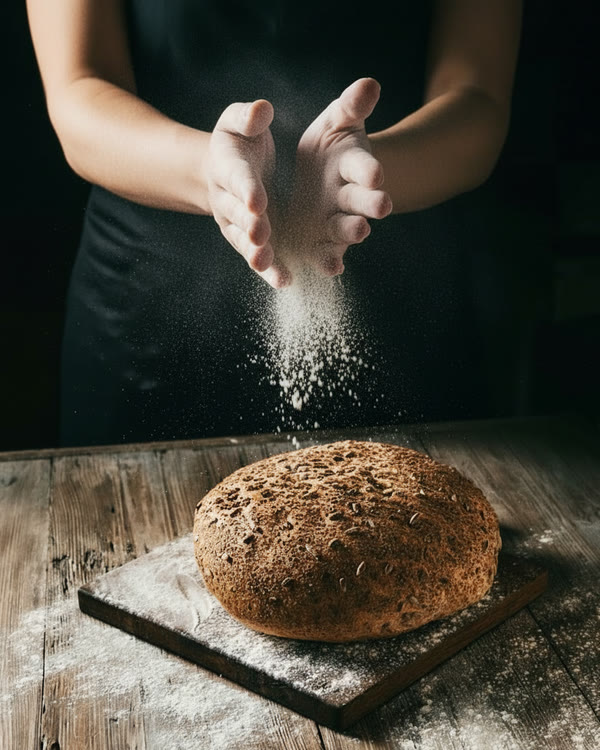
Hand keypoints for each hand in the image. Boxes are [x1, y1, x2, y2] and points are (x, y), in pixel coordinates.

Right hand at [206, 100, 289, 286]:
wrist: (221, 171)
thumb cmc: (236, 142)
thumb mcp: (238, 122)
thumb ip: (248, 117)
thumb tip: (262, 110)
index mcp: (228, 168)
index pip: (238, 179)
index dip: (246, 189)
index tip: (256, 199)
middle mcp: (228, 201)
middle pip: (238, 215)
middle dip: (250, 225)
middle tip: (261, 234)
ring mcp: (236, 225)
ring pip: (245, 242)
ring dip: (256, 254)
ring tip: (267, 264)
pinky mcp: (250, 241)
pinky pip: (257, 258)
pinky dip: (269, 271)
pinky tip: (284, 282)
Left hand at [281, 78, 391, 277]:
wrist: (314, 180)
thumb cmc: (330, 146)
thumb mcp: (337, 121)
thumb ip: (351, 107)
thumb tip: (369, 84)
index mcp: (353, 167)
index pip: (364, 167)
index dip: (369, 170)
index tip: (376, 172)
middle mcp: (349, 197)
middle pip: (362, 201)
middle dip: (372, 204)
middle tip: (382, 205)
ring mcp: (336, 222)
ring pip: (347, 229)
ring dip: (353, 232)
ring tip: (360, 231)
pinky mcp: (320, 242)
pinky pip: (326, 254)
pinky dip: (329, 262)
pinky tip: (332, 269)